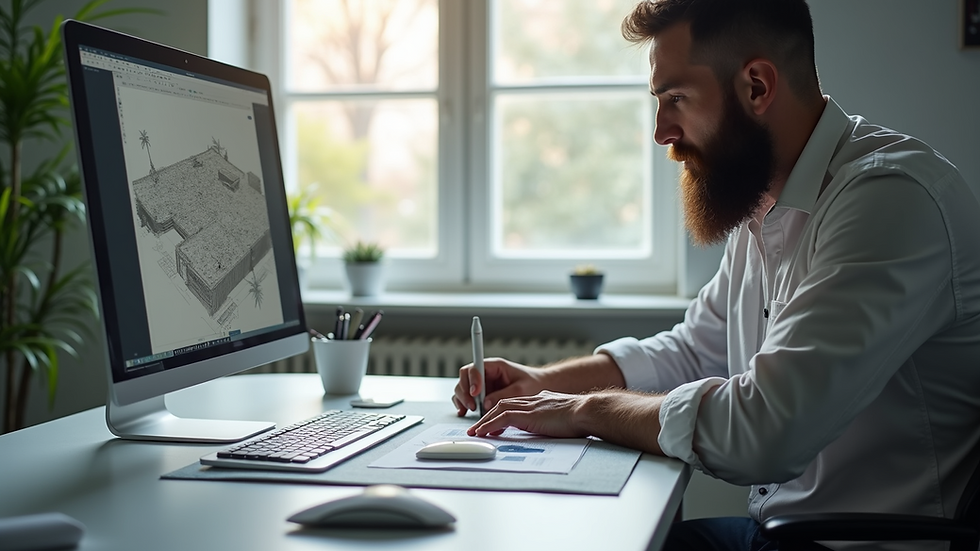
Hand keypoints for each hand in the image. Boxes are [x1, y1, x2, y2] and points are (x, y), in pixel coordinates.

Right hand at [451, 357, 546, 415]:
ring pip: (463, 388)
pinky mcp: (482, 395)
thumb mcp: (521, 389)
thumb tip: (485, 404)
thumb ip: (503, 396)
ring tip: (470, 411)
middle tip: (472, 406)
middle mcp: (486, 374)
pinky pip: (468, 398)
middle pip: (464, 378)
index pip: (475, 368)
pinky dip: (464, 405)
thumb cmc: (533, 383)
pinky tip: (465, 412)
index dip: (472, 380)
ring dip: (463, 400)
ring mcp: (483, 384)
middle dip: (465, 392)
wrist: (541, 387)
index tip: (476, 393)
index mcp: (495, 366)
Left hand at [467, 390, 589, 437]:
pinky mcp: (528, 415)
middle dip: (488, 416)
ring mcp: (530, 406)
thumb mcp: (562, 416)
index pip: (515, 404)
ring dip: (485, 422)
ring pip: (499, 410)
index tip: (493, 424)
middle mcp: (532, 400)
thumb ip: (550, 419)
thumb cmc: (581, 417)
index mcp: (540, 400)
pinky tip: (482, 433)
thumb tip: (546, 429)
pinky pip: (503, 419)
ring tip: (475, 432)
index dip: (501, 413)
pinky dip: (490, 425)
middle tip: (477, 428)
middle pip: (503, 404)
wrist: (587, 412)